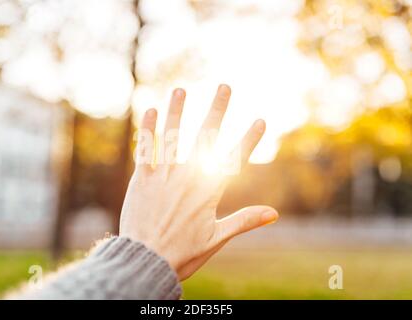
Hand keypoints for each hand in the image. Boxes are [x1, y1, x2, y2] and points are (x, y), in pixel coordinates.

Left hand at [119, 84, 277, 279]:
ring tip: (181, 89)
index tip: (260, 120)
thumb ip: (244, 221)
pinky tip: (149, 111)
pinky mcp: (142, 179)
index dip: (249, 139)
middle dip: (216, 110)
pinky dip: (147, 130)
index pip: (233, 159)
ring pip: (172, 137)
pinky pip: (145, 150)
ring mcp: (163, 176)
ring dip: (177, 111)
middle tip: (224, 86)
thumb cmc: (183, 253)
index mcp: (208, 191)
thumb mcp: (217, 239)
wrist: (145, 261)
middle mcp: (187, 178)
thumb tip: (274, 213)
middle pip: (205, 138)